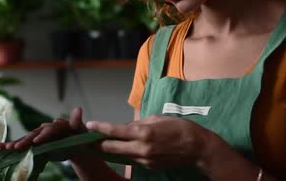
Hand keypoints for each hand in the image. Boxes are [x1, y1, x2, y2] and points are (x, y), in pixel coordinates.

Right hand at [0, 107, 86, 150]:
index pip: (50, 129)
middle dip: (26, 140)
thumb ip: (77, 121)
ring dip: (15, 143)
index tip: (37, 141)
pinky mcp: (34, 142)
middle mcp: (46, 128)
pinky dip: (12, 145)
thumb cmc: (79, 136)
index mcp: (57, 125)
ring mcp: (39, 135)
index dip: (43, 135)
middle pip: (35, 134)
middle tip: (17, 147)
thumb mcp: (80, 130)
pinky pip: (23, 144)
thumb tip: (78, 108)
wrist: (75, 143)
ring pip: (27, 138)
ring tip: (5, 147)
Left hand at [86, 115, 221, 169]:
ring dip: (110, 149)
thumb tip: (126, 127)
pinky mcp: (149, 166)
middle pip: (112, 147)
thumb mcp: (158, 118)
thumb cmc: (179, 127)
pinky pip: (133, 159)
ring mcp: (145, 159)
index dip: (100, 128)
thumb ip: (140, 123)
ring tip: (100, 143)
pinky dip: (125, 153)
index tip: (89, 125)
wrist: (197, 148)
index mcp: (143, 132)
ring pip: (121, 154)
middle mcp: (141, 148)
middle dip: (98, 143)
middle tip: (87, 138)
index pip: (115, 131)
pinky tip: (121, 148)